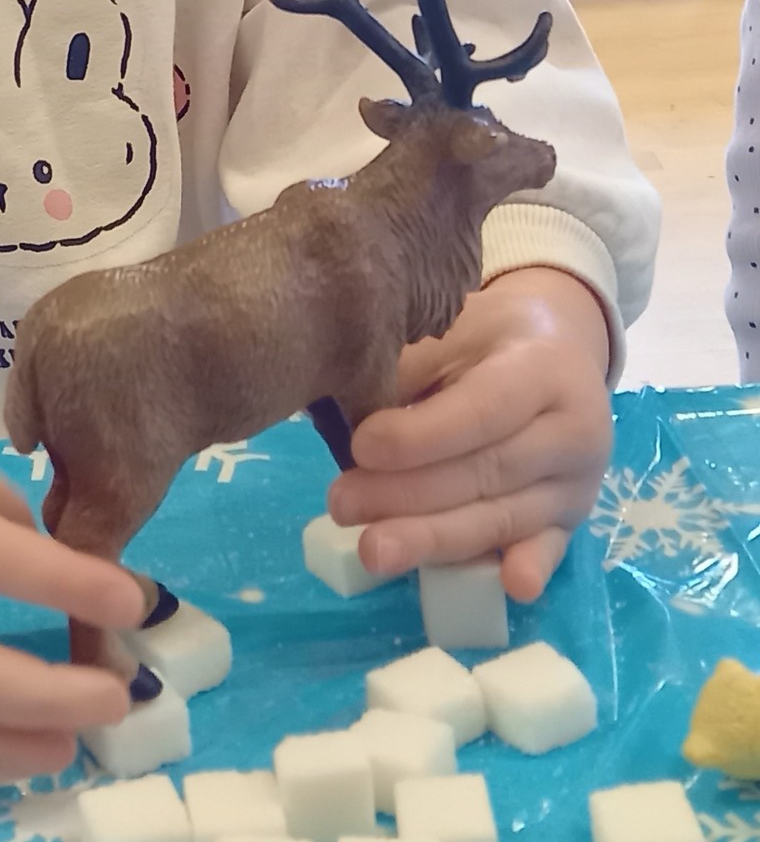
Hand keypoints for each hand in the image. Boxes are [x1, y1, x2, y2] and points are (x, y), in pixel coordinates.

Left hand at [327, 267, 612, 602]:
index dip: (421, 436)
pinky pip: (548, 549)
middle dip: (408, 495)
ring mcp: (576, 483)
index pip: (481, 410)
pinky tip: (509, 587)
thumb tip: (351, 408)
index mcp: (543, 370)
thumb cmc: (487, 337)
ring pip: (502, 517)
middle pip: (486, 472)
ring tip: (371, 551)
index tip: (360, 447)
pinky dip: (528, 566)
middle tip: (342, 505)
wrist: (559, 347)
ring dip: (434, 540)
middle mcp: (572, 431)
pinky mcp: (571, 521)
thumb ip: (411, 366)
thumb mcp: (451, 330)